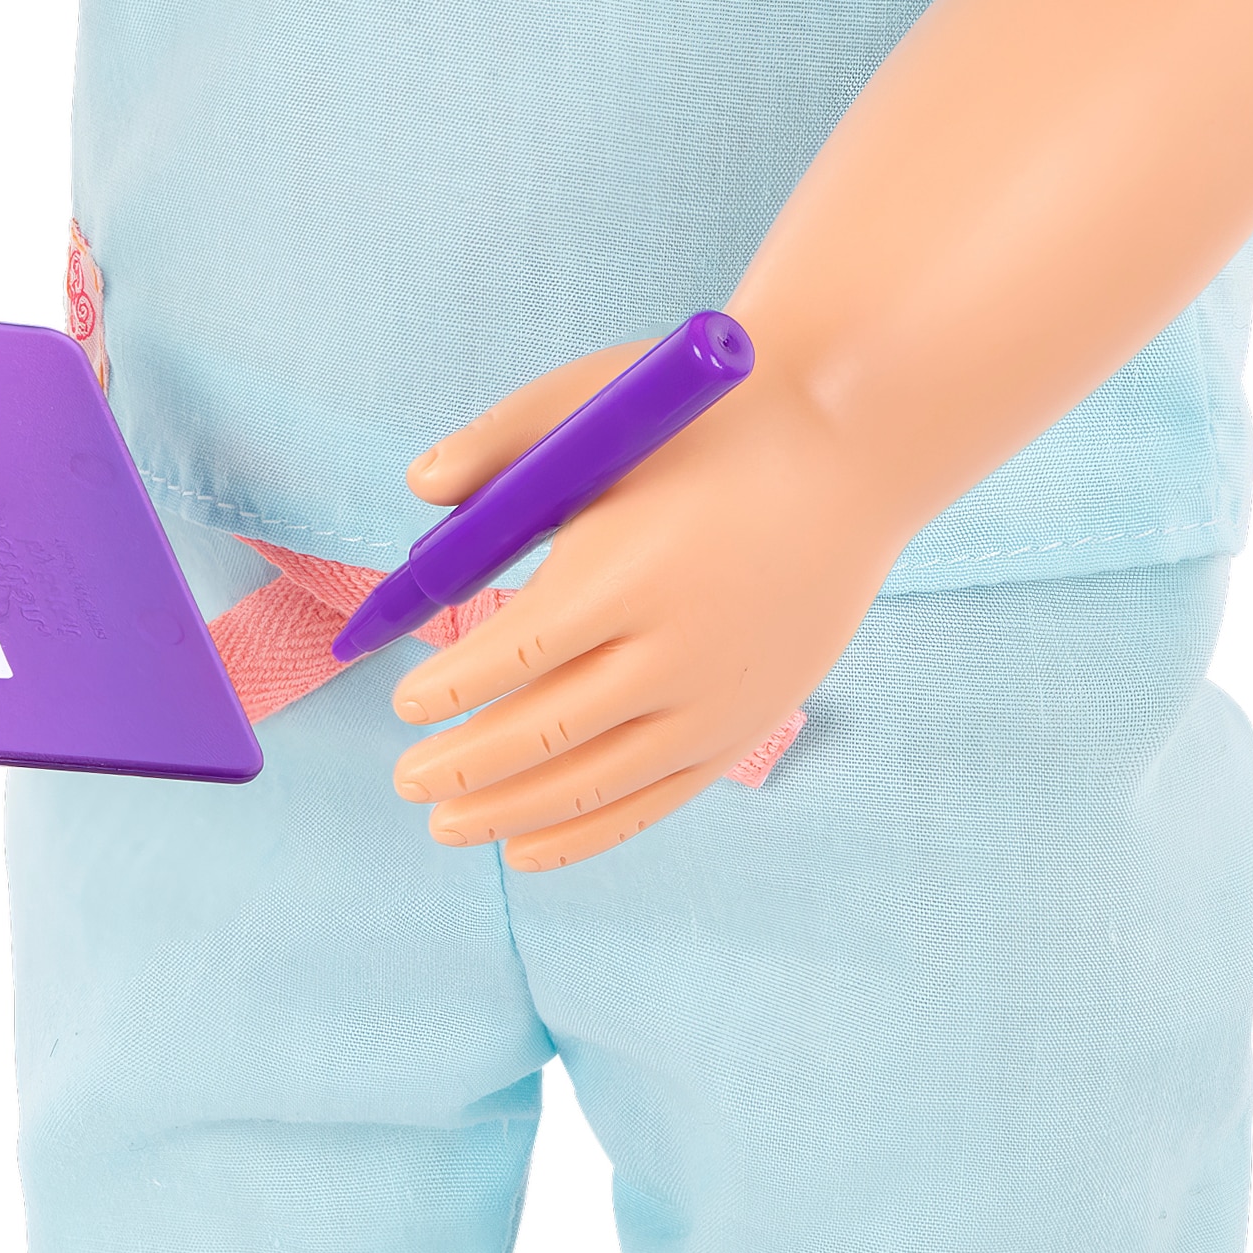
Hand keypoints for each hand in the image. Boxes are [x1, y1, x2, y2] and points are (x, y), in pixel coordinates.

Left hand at [386, 337, 907, 872]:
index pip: (513, 656)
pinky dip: (585, 832)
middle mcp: (678, 651)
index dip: (449, 690)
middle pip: (545, 732)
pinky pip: (653, 799)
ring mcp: (720, 700)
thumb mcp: (601, 405)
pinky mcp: (747, 724)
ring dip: (509, 812)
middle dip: (463, 766)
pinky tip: (524, 848)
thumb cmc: (706, 421)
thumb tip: (418, 490)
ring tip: (444, 824)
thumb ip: (500, 444)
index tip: (402, 700)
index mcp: (630, 572)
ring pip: (594, 782)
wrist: (850, 448)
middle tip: (406, 778)